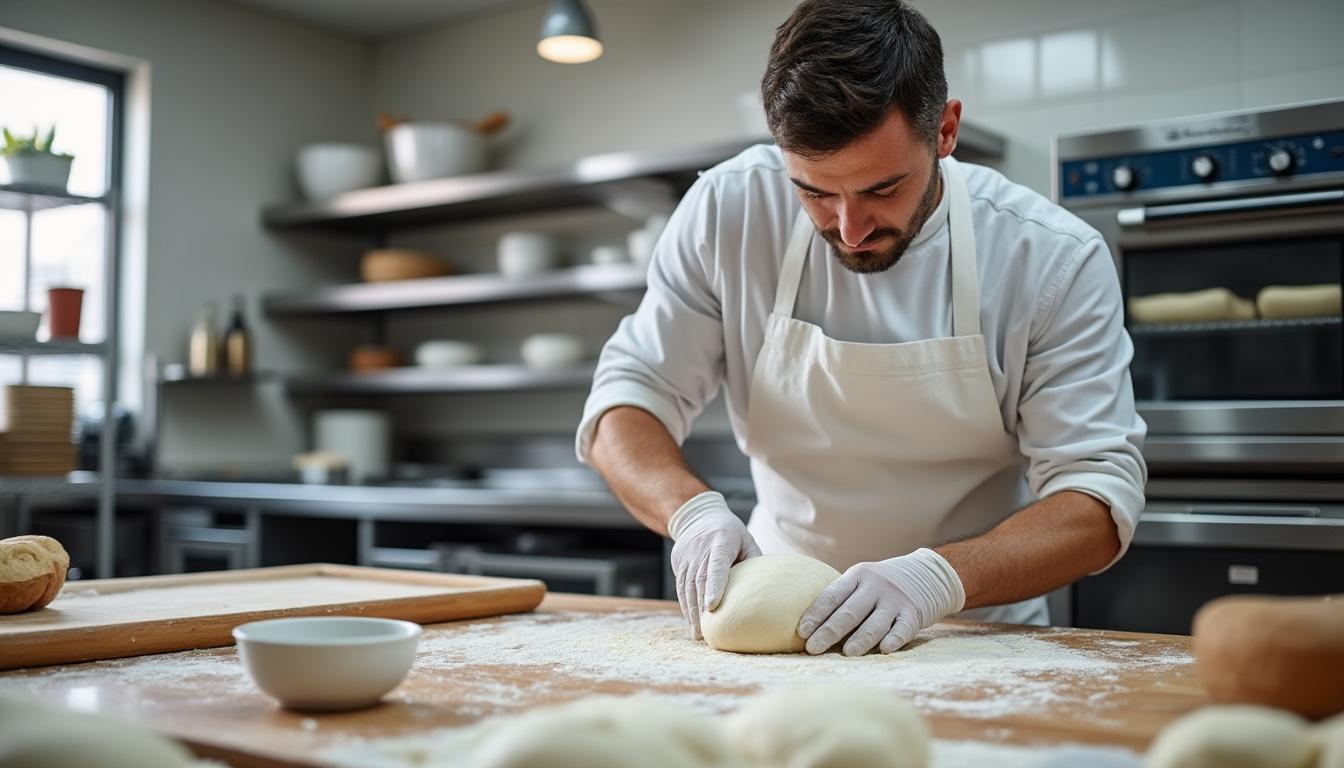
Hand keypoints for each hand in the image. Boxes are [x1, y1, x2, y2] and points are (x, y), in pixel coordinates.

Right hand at [668, 490, 760, 639]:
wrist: (697, 517)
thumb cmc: (731, 532)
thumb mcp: (746, 540)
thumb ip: (754, 562)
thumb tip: (767, 591)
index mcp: (721, 540)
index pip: (716, 565)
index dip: (714, 585)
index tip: (712, 606)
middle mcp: (700, 548)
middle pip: (699, 579)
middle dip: (701, 607)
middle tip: (708, 632)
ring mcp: (687, 555)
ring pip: (687, 585)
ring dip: (691, 611)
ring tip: (699, 633)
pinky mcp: (678, 562)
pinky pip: (680, 586)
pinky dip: (685, 605)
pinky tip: (692, 621)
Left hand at [797, 548, 964, 655]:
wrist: (928, 574)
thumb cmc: (882, 585)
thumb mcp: (862, 581)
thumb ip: (842, 599)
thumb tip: (809, 631)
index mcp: (857, 576)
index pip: (832, 596)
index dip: (816, 614)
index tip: (801, 632)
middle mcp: (875, 586)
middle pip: (849, 612)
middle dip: (829, 631)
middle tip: (813, 649)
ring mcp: (895, 600)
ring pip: (875, 622)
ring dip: (860, 639)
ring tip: (847, 653)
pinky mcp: (914, 613)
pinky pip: (903, 628)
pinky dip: (894, 639)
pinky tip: (884, 649)